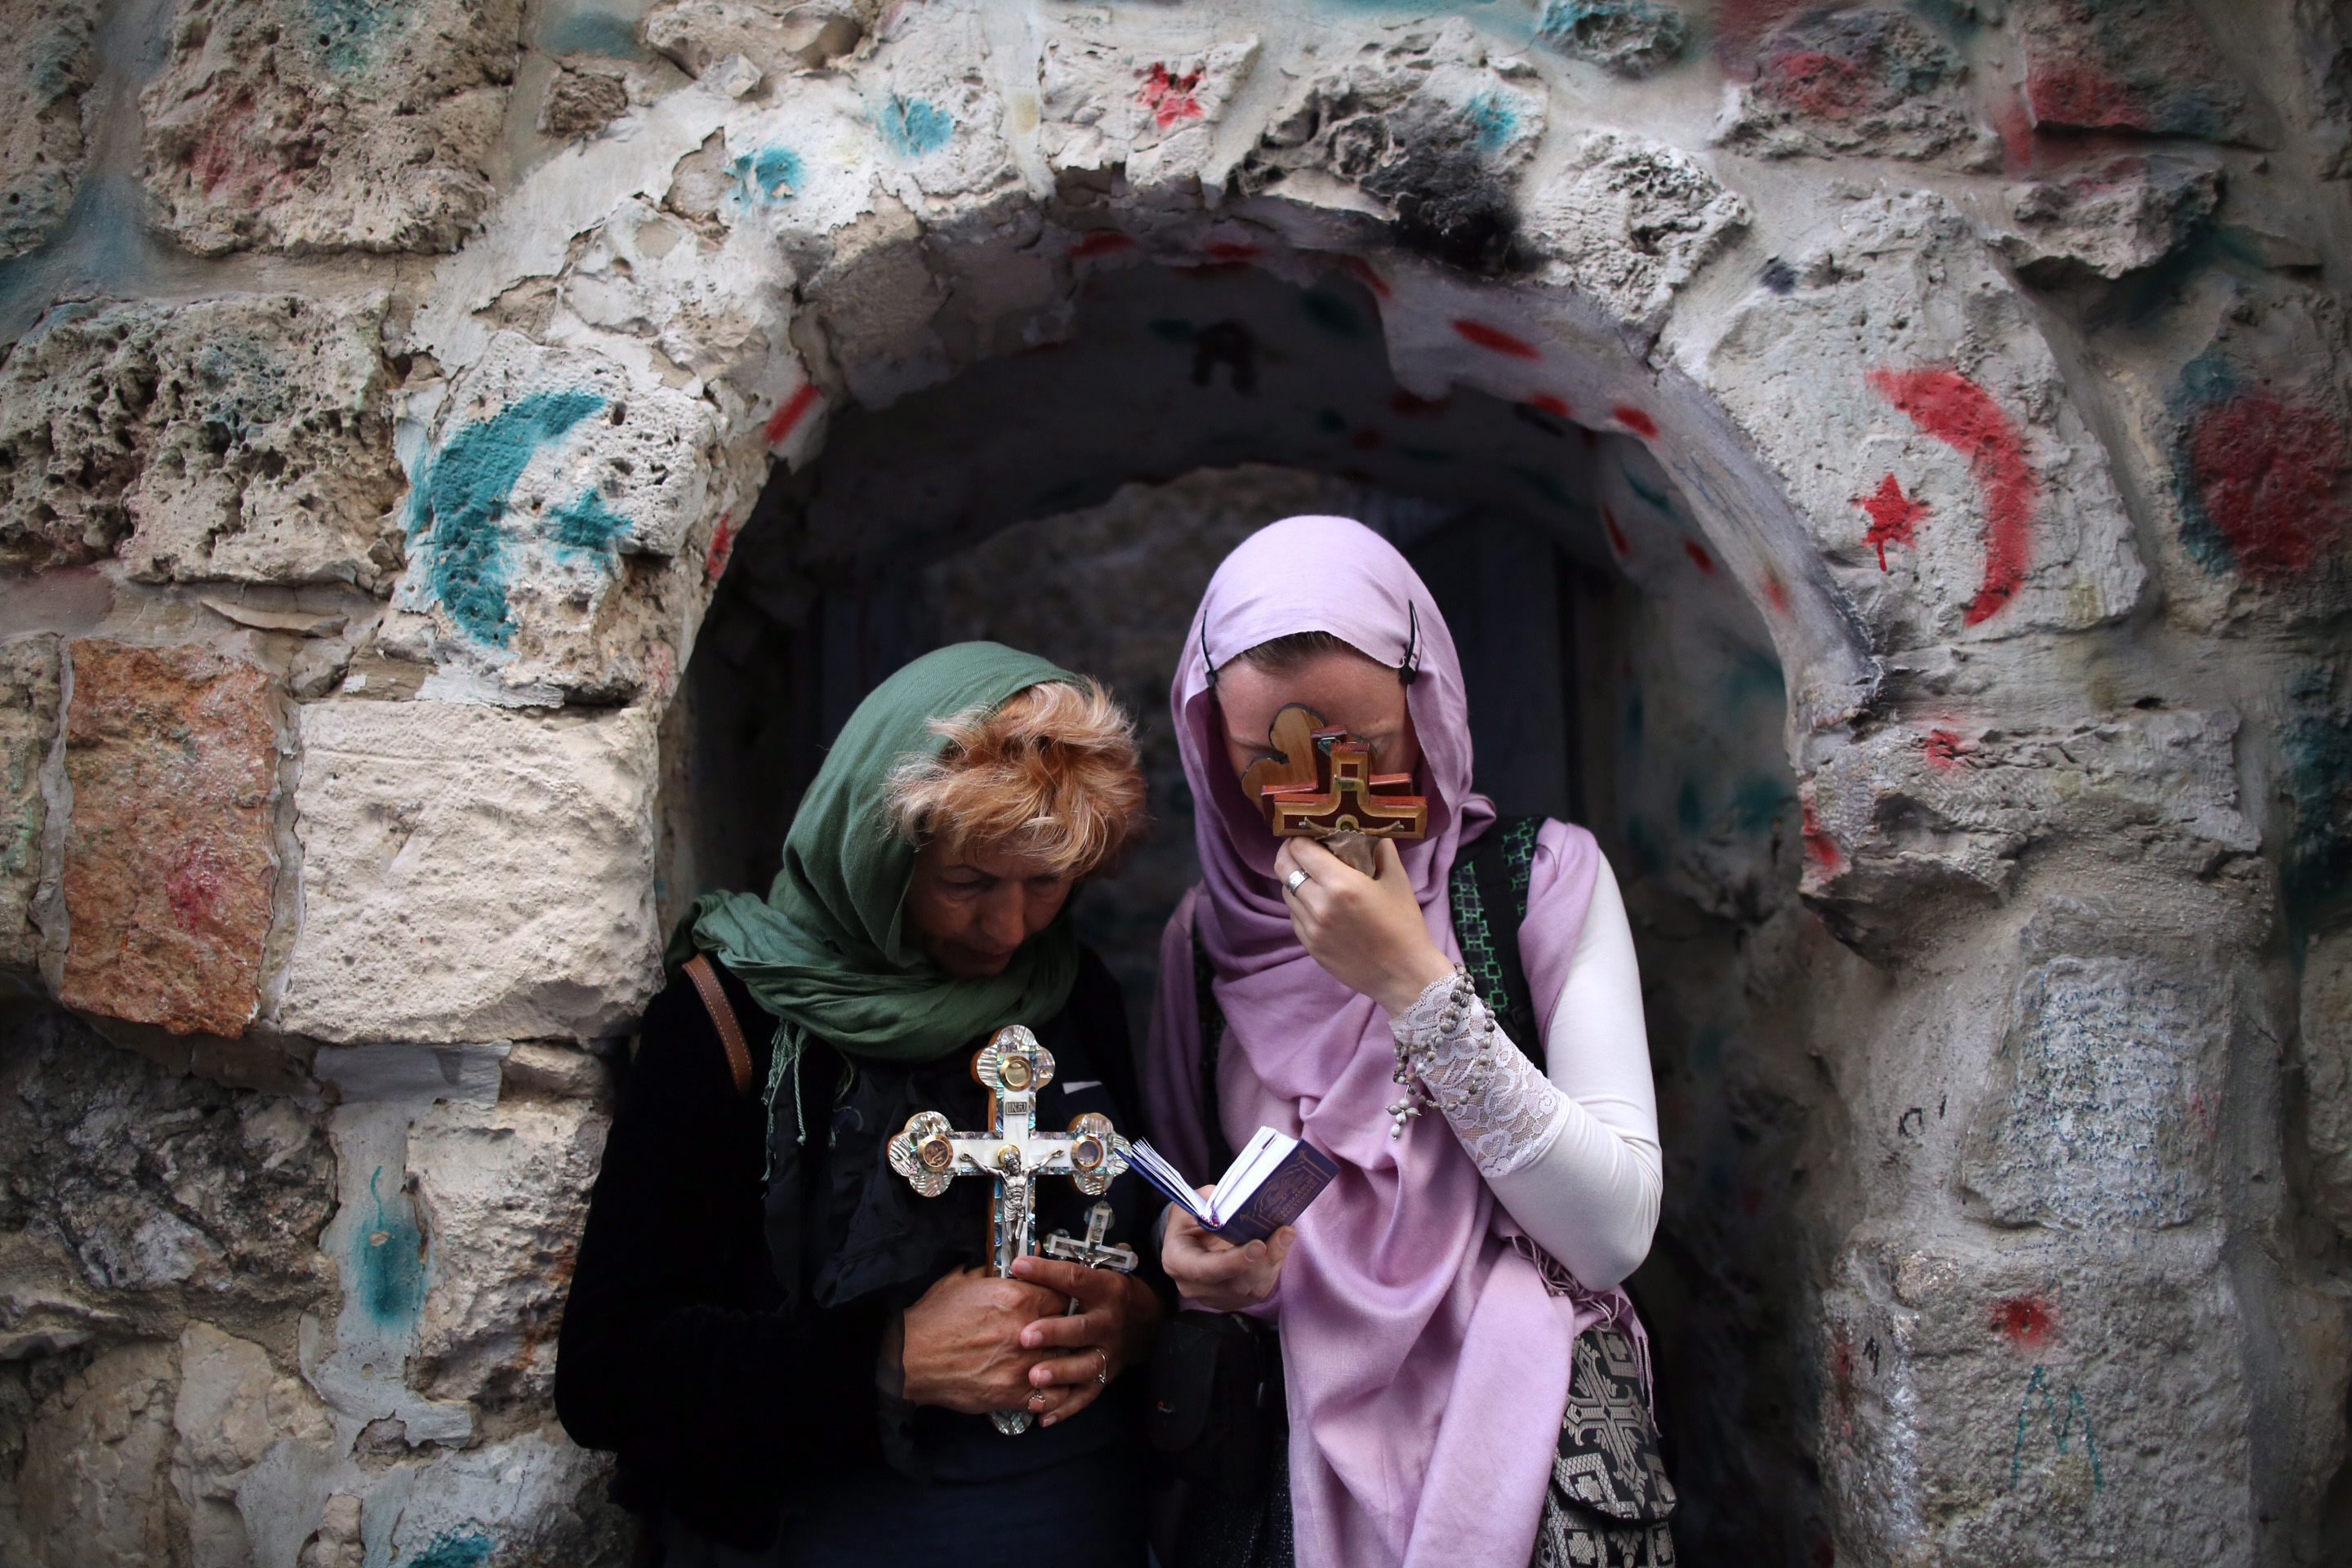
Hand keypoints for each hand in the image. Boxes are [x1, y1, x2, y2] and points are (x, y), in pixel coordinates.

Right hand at [899, 1267, 1065, 1416]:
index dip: (1062, 1301)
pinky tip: (1048, 1385)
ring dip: (1063, 1360)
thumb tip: (1029, 1252)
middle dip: (1066, 1331)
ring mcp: (1022, 1365)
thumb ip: (999, 1268)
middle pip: (1069, 1329)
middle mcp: (1026, 1330)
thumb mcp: (964, 1280)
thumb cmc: (934, 1318)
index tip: (1057, 1306)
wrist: (909, 1359)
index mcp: (1017, 1297)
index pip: (1064, 1295)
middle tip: (1061, 1333)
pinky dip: (1055, 1392)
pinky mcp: (1013, 1394)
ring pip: (1066, 1362)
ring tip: (1057, 1359)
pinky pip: (1052, 1396)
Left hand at [1006, 1256, 1164, 1427]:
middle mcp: (1109, 1322)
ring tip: (1034, 1377)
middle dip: (1053, 1333)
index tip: (1019, 1267)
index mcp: (1106, 1289)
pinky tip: (1043, 1415)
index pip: (1075, 1279)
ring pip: (1085, 1365)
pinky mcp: (1107, 1376)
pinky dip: (1066, 1407)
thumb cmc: (1109, 1293)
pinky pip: (1087, 1395)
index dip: (1048, 1272)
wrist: (1149, 1321)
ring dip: (1060, 1372)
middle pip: (1081, 1328)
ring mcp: (1110, 1352)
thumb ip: (1062, 1272)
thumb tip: (1022, 1258)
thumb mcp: (1097, 1274)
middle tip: (1025, 1337)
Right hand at [1161, 1185, 1295, 1312]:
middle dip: (1264, 1259)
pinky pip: (1259, 1288)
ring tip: (1287, 1234)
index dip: (1233, 1261)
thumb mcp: (1191, 1204)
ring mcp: (1214, 1297)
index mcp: (1177, 1261)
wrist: (1190, 1240)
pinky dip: (1274, 1266)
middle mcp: (1193, 1285)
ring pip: (1251, 1288)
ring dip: (1274, 1261)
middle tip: (1285, 1233)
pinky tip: (1281, 1244)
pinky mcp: (1234, 1300)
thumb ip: (1210, 1203)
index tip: (1259, 1246)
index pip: (1205, 1269)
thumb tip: (1236, 1203)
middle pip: (1235, 1282)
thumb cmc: (1190, 1219)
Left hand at [1276, 836, 1452, 1014]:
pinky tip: (1319, 903)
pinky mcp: (1309, 946)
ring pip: (1286, 892)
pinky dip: (1301, 904)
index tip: (1311, 834)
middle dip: (1290, 853)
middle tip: (1303, 849)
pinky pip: (1294, 915)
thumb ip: (1380, 848)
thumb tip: (1366, 826)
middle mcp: (1319, 905)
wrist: (1404, 974)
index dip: (1301, 836)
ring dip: (1295, 879)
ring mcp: (1311, 928)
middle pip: (1284, 867)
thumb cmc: (1405, 925)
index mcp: (1341, 884)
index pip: (1300, 848)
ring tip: (1313, 877)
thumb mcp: (1397, 880)